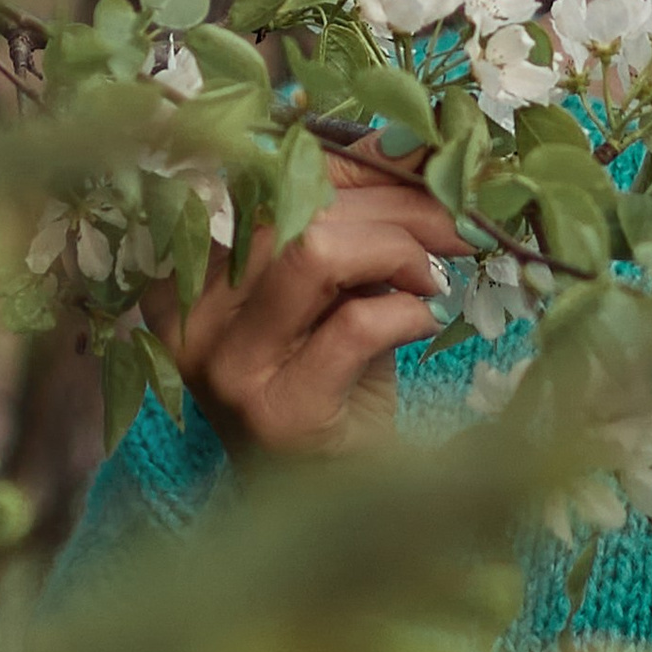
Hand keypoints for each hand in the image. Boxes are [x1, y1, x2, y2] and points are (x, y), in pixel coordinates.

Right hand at [146, 147, 467, 456]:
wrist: (332, 510)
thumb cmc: (336, 388)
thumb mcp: (336, 290)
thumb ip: (357, 217)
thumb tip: (418, 140)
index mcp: (192, 270)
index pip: (269, 178)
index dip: (352, 159)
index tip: (422, 160)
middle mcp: (192, 315)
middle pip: (294, 211)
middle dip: (394, 203)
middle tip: (458, 223)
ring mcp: (228, 368)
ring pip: (313, 252)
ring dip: (396, 249)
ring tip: (432, 276)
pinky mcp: (279, 412)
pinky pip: (352, 325)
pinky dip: (405, 311)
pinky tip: (423, 321)